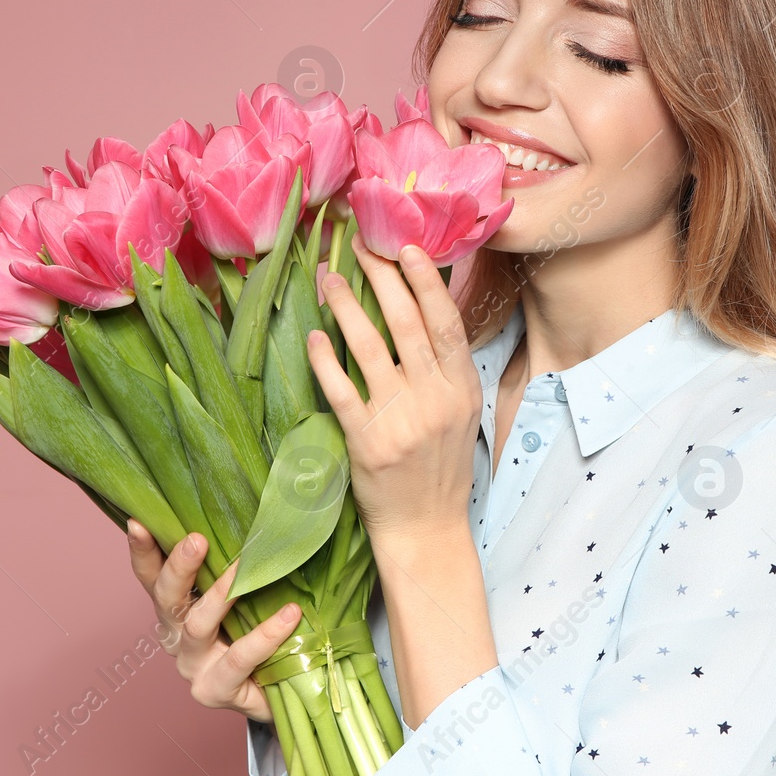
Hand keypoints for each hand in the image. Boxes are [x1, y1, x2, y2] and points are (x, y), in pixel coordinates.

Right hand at [127, 519, 301, 722]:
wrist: (285, 693)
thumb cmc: (263, 634)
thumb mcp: (247, 597)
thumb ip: (240, 568)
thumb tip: (259, 520)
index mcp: (178, 610)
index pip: (152, 577)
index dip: (143, 551)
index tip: (139, 521)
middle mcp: (177, 638)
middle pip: (166, 599)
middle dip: (179, 567)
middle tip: (196, 540)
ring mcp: (193, 667)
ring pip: (197, 627)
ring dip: (221, 594)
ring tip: (247, 568)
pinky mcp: (215, 690)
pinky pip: (239, 658)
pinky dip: (265, 634)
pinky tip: (290, 614)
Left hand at [308, 232, 480, 543]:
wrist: (427, 528)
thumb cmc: (441, 468)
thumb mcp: (461, 415)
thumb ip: (446, 370)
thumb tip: (425, 313)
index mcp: (462, 389)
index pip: (445, 323)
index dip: (425, 282)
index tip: (406, 247)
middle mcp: (434, 399)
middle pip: (405, 324)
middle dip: (381, 278)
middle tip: (360, 247)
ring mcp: (400, 420)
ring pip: (369, 348)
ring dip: (346, 306)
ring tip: (328, 278)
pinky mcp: (366, 442)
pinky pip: (341, 390)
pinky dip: (325, 360)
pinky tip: (313, 337)